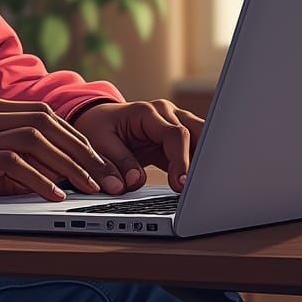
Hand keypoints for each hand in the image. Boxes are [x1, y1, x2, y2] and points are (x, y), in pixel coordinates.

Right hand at [0, 93, 121, 222]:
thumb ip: (8, 157)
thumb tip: (57, 174)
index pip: (44, 114)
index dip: (77, 138)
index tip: (99, 163)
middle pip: (46, 121)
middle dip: (83, 150)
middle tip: (106, 176)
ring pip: (34, 139)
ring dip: (69, 164)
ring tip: (89, 187)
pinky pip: (12, 163)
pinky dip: (40, 179)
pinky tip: (54, 195)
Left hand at [70, 99, 203, 193]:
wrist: (98, 121)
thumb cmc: (98, 128)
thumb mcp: (99, 143)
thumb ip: (117, 162)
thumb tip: (135, 182)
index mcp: (146, 113)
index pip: (175, 134)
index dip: (181, 160)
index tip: (181, 184)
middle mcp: (166, 114)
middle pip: (197, 134)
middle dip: (201, 160)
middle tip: (199, 188)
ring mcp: (175, 123)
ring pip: (202, 141)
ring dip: (203, 162)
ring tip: (202, 187)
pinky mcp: (178, 139)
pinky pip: (195, 151)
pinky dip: (198, 166)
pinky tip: (198, 183)